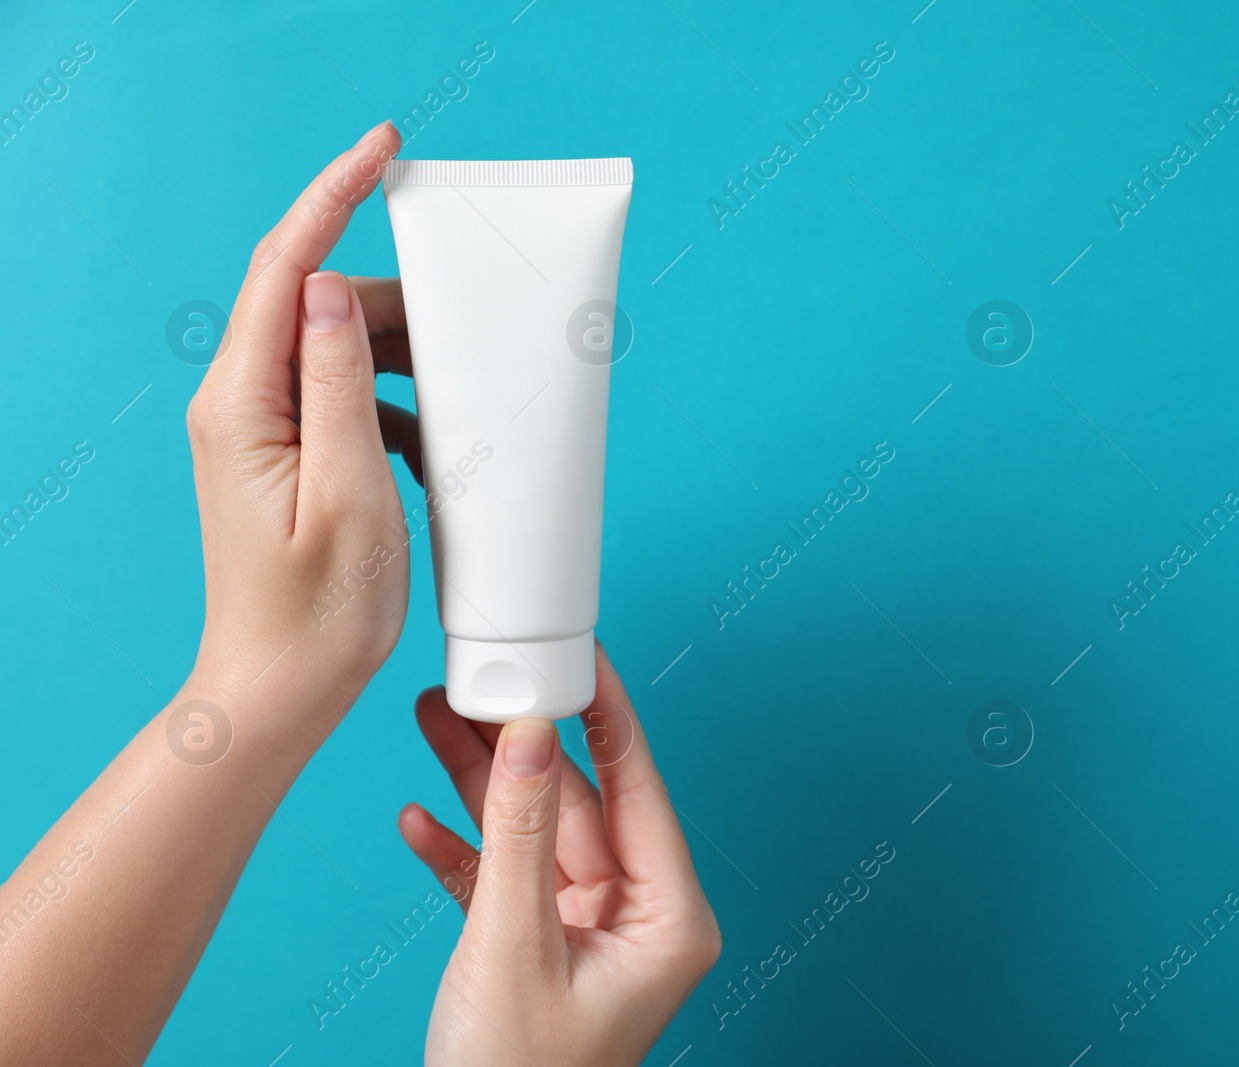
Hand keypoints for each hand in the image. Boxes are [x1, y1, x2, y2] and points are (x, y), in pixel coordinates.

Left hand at [0, 122, 430, 1066]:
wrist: (285, 690)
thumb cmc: (318, 611)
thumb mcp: (346, 491)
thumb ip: (334, 381)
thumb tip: (330, 287)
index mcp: (243, 403)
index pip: (285, 268)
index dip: (334, 196)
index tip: (386, 147)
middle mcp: (244, 403)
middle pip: (322, 305)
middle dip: (400, 305)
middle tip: (471, 325)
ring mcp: (267, 428)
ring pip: (342, 351)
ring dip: (407, 366)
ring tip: (459, 404)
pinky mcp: (294, 454)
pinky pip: (350, 399)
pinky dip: (400, 412)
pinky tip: (433, 455)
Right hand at [399, 645, 720, 1065]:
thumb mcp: (514, 942)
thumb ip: (518, 833)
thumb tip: (528, 732)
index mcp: (669, 916)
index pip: (639, 788)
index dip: (607, 714)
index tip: (584, 654)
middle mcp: (637, 916)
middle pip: (577, 803)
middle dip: (521, 744)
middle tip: (478, 681)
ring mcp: (587, 931)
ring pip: (534, 833)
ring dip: (484, 784)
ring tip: (434, 719)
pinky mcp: (538, 948)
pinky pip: (503, 881)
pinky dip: (462, 853)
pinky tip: (420, 818)